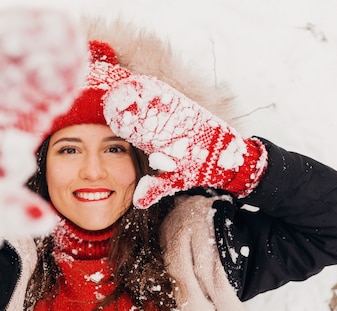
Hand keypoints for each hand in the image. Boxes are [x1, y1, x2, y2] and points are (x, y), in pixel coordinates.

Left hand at [103, 74, 267, 208]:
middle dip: (129, 107)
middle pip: (142, 116)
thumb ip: (155, 189)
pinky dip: (162, 92)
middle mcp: (163, 130)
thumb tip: (137, 202)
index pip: (135, 133)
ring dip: (142, 95)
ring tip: (128, 83)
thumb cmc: (198, 170)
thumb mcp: (174, 182)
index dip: (123, 125)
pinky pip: (173, 100)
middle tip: (113, 94)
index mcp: (156, 144)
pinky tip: (149, 82)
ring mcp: (176, 120)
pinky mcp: (190, 112)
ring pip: (155, 105)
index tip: (109, 118)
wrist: (227, 161)